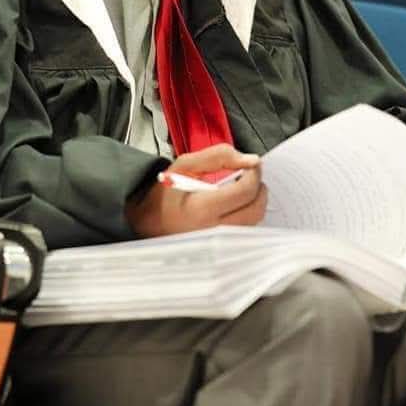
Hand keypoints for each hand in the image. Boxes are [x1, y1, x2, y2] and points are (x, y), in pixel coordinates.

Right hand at [126, 144, 266, 237]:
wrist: (146, 220)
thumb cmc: (163, 194)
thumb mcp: (185, 165)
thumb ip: (219, 156)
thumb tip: (250, 159)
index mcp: (201, 208)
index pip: (245, 191)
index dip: (254, 173)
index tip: (251, 165)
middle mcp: (212, 230)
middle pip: (255, 210)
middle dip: (259, 188)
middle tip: (250, 175)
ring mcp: (217, 244)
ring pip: (254, 223)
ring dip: (254, 202)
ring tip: (241, 189)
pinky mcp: (220, 249)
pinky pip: (245, 232)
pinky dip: (247, 215)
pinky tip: (235, 205)